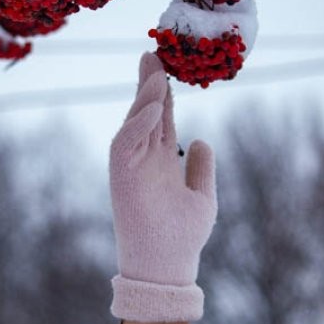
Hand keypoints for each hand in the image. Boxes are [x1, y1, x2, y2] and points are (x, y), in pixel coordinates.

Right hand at [109, 53, 216, 322]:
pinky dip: (138, 122)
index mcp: (160, 163)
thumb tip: (201, 141)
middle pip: (145, 113)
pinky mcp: (122, 178)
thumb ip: (200, 168)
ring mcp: (131, 168)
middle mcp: (143, 161)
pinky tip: (155, 104)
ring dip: (145, 96)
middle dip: (150, 84)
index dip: (164, 94)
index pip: (162, 120)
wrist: (167, 269)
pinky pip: (125, 143)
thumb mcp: (202, 196)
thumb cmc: (183, 238)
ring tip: (158, 71)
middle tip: (154, 53)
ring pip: (135, 123)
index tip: (169, 68)